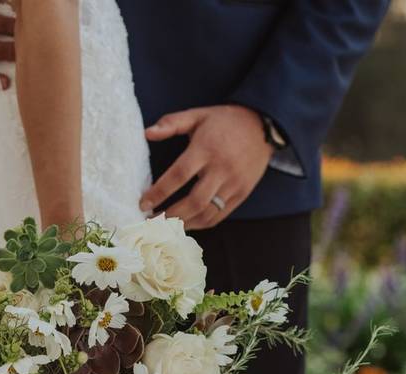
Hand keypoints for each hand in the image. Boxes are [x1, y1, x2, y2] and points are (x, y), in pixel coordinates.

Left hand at [139, 105, 273, 229]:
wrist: (262, 125)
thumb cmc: (224, 121)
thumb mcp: (197, 115)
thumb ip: (171, 123)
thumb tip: (147, 133)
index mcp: (206, 149)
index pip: (179, 175)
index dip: (159, 192)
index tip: (143, 203)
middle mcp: (221, 168)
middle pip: (194, 201)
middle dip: (170, 215)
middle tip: (152, 221)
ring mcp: (234, 183)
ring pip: (207, 212)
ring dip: (184, 223)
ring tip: (165, 226)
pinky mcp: (242, 193)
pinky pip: (220, 215)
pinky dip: (201, 224)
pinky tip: (186, 224)